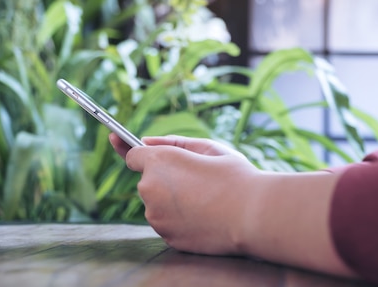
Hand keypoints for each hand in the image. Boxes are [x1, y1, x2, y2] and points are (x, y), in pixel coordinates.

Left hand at [109, 134, 260, 254]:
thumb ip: (173, 142)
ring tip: (205, 198)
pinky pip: (167, 222)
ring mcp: (156, 216)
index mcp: (159, 160)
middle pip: (147, 180)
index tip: (123, 143)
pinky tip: (204, 215)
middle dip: (164, 177)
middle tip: (196, 177)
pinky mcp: (166, 236)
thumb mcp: (209, 148)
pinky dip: (180, 218)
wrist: (254, 215)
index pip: (132, 154)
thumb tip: (145, 141)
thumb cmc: (235, 176)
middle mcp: (150, 188)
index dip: (137, 151)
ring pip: (157, 203)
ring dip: (172, 199)